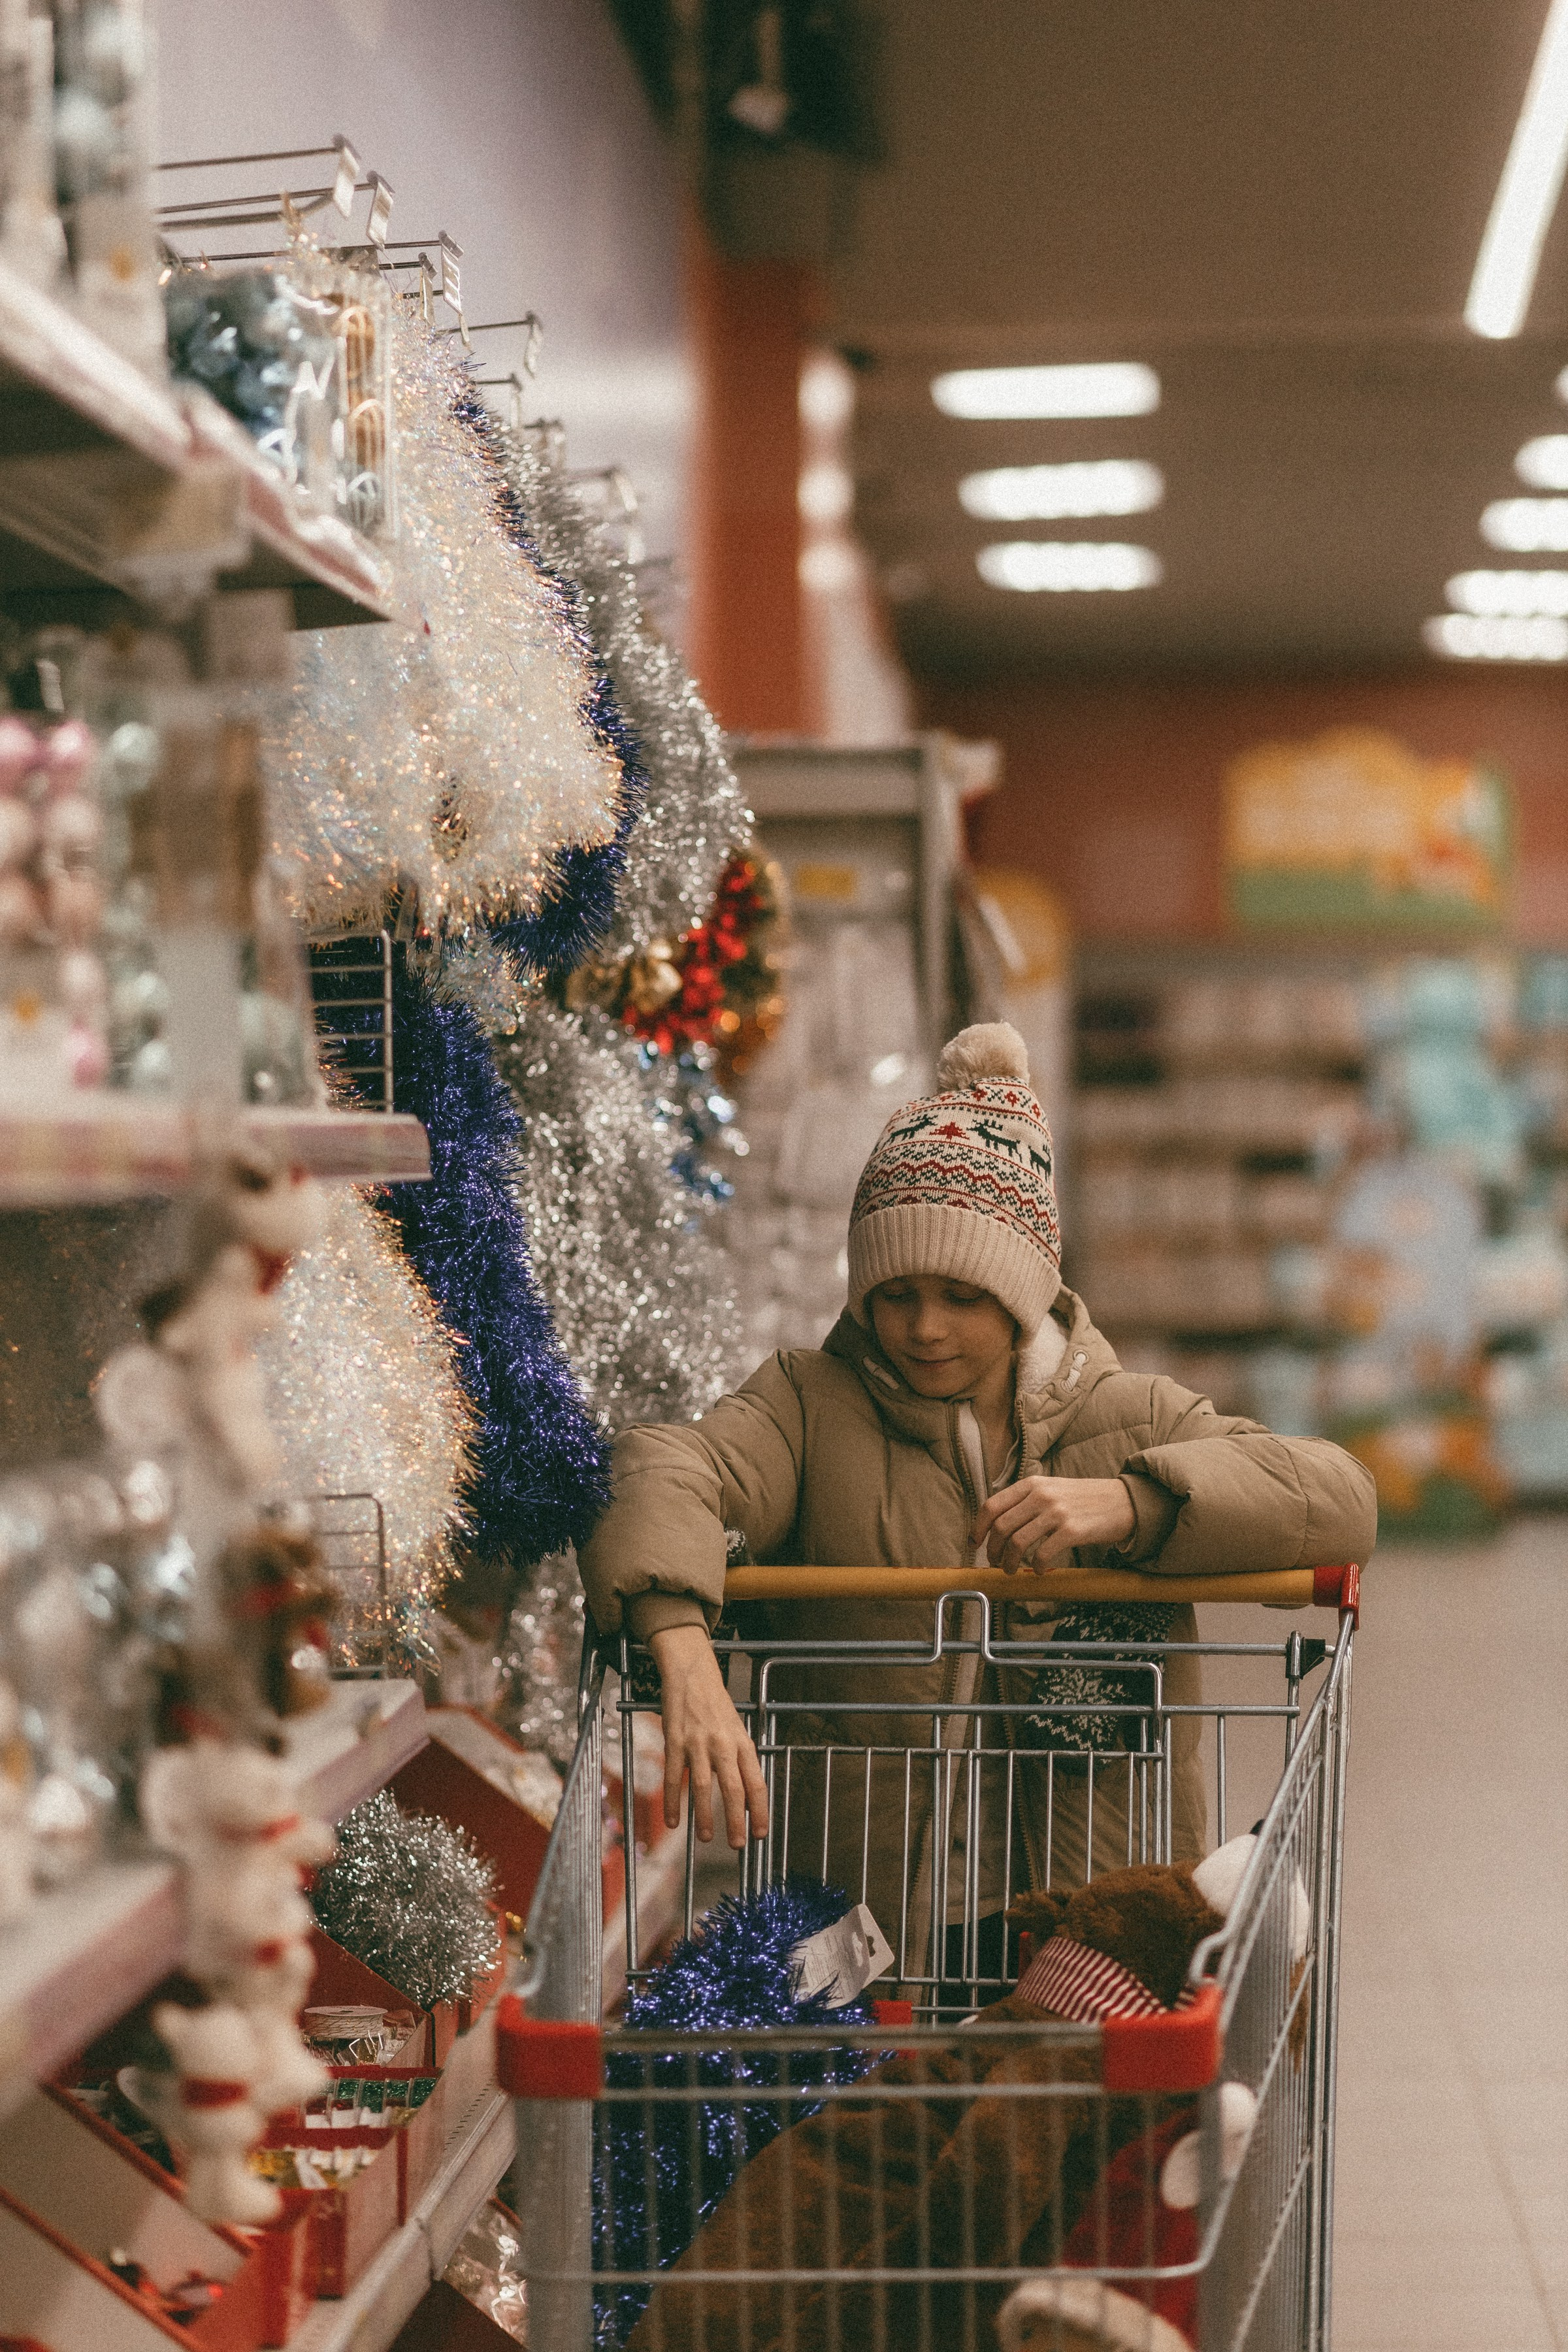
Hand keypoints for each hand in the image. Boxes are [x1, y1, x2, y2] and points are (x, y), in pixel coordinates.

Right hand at [647, 1623, 769, 1848]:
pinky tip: (673, 1820)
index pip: (756, 1782)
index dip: (759, 1810)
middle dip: (735, 1820)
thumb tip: (745, 1798)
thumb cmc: (716, 1706)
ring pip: (703, 1786)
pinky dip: (672, 1801)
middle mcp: (723, 1744)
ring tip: (706, 1837)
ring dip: (704, 1815)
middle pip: (733, 1788)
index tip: (760, 1833)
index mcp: (743, 1743)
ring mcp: (698, 1743)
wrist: (692, 1673)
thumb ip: (740, 1762)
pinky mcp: (675, 1741)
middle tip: (737, 1844)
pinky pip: (674, 1776)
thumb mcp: (736, 1731)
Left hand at [973, 1475, 1136, 1572]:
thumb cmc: (1084, 1500)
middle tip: (996, 1563)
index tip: (974, 1545)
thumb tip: (997, 1524)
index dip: (978, 1528)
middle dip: (993, 1550)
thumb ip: (1027, 1500)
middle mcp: (1041, 1495)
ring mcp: (1056, 1512)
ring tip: (1011, 1570)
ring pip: (1017, 1542)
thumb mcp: (1052, 1488)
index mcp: (1032, 1483)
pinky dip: (1037, 1567)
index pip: (992, 1505)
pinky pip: (1042, 1554)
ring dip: (1009, 1562)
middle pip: (1001, 1527)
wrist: (1123, 1501)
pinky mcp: (1072, 1530)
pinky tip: (1041, 1570)